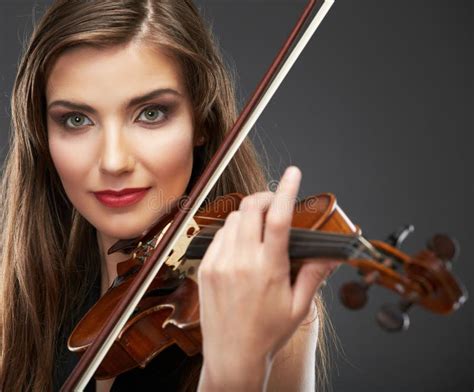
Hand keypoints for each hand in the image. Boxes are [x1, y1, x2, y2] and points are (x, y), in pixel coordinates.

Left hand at [197, 166, 339, 390]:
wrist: (232, 357)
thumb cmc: (267, 334)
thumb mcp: (299, 306)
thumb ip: (314, 274)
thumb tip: (331, 253)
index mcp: (268, 269)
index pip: (279, 218)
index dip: (287, 190)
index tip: (293, 173)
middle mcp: (241, 261)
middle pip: (250, 208)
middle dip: (265, 197)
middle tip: (275, 203)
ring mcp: (219, 263)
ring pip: (232, 219)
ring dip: (248, 216)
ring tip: (259, 231)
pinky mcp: (206, 268)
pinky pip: (218, 236)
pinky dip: (232, 232)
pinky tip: (241, 247)